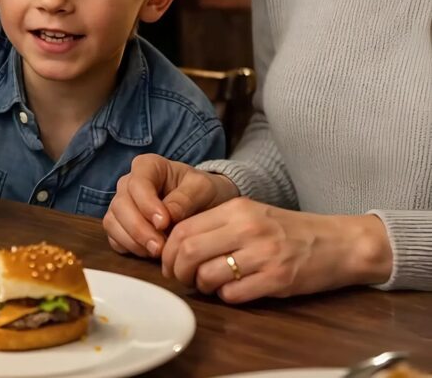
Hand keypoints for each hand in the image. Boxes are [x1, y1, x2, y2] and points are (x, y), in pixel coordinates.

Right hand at [102, 154, 237, 257]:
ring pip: (113, 221)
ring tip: (157, 252)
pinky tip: (148, 252)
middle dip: (139, 228)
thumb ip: (185, 199)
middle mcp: (129, 182)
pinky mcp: (119, 224)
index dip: (147, 205)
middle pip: (121, 204)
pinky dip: (128, 247)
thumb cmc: (201, 191)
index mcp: (148, 166)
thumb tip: (167, 216)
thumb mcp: (202, 189)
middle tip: (160, 247)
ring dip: (133, 240)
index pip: (138, 183)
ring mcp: (122, 204)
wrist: (203, 205)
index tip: (164, 223)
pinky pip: (113, 237)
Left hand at [161, 196, 392, 302]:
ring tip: (210, 285)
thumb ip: (218, 224)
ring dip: (202, 287)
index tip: (169, 263)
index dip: (169, 251)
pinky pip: (234, 295)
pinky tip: (234, 291)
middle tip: (182, 279)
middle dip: (178, 271)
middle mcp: (248, 227)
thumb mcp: (251, 214)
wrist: (337, 242)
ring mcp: (263, 254)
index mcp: (237, 208)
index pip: (185, 228)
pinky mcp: (277, 280)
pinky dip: (226, 297)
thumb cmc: (289, 230)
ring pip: (208, 275)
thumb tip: (179, 244)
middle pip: (190, 251)